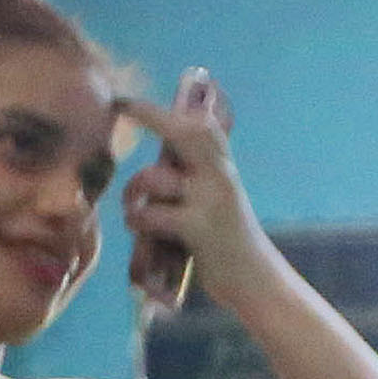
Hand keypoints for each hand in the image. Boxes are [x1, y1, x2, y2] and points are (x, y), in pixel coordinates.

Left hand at [115, 68, 274, 311]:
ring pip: (154, 178)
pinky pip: (151, 214)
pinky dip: (138, 220)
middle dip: (150, 115)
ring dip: (133, 192)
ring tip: (133, 209)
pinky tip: (141, 229)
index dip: (167, 109)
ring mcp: (211, 202)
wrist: (256, 281)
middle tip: (121, 105)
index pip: (202, 126)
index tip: (135, 97)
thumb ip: (195, 173)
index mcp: (223, 168)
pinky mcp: (199, 229)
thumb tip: (164, 147)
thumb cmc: (228, 241)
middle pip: (184, 132)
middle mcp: (220, 177)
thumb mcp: (218, 199)